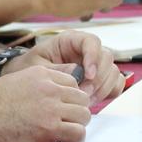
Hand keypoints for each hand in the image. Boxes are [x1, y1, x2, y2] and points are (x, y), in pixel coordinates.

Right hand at [0, 65, 90, 141]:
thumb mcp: (14, 82)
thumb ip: (37, 82)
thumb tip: (56, 88)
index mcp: (39, 74)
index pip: (73, 83)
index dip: (69, 100)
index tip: (60, 111)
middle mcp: (48, 87)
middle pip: (82, 99)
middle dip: (75, 113)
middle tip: (62, 125)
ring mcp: (50, 107)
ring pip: (84, 116)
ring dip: (76, 128)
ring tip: (62, 136)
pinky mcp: (50, 128)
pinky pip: (78, 134)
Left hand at [8, 30, 124, 102]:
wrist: (27, 81)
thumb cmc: (30, 68)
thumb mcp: (37, 67)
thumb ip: (56, 69)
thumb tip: (78, 72)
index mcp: (70, 40)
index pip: (91, 41)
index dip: (93, 57)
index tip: (87, 75)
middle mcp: (85, 51)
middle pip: (106, 57)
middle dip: (98, 77)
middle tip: (84, 93)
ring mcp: (95, 65)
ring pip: (113, 72)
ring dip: (102, 88)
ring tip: (84, 100)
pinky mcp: (99, 79)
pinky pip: (114, 84)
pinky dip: (107, 93)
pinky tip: (91, 100)